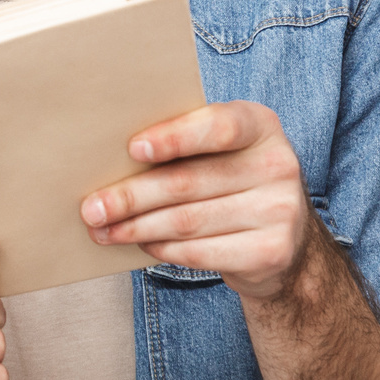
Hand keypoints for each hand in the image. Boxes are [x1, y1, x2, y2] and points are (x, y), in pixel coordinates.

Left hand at [81, 101, 312, 301]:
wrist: (287, 242)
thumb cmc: (234, 182)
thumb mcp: (221, 151)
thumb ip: (184, 144)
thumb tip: (109, 159)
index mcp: (260, 126)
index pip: (218, 127)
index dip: (174, 138)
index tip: (133, 149)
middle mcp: (278, 165)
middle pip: (188, 182)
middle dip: (131, 197)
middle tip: (92, 208)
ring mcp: (280, 211)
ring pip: (187, 221)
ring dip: (136, 228)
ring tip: (103, 230)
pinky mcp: (270, 252)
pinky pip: (200, 252)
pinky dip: (162, 249)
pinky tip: (140, 244)